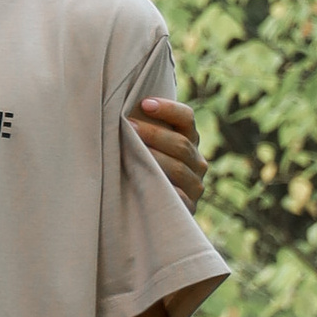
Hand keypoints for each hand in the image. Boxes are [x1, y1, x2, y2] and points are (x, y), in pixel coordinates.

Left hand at [130, 94, 205, 212]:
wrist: (149, 212)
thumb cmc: (141, 170)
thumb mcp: (146, 148)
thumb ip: (142, 130)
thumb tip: (119, 108)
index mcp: (189, 141)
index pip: (186, 118)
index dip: (168, 109)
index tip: (144, 103)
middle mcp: (197, 162)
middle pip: (180, 143)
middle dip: (153, 133)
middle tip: (127, 125)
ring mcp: (195, 186)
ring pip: (178, 168)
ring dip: (152, 158)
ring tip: (128, 151)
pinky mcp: (188, 208)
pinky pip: (178, 197)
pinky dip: (160, 187)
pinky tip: (142, 182)